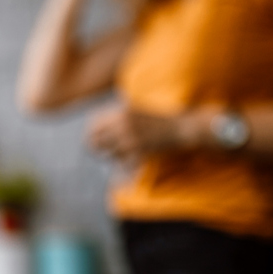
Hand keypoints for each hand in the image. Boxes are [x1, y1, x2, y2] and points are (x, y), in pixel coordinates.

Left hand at [87, 103, 207, 160]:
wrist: (180, 128)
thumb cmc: (157, 121)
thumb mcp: (135, 111)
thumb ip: (116, 118)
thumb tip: (93, 129)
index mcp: (121, 112)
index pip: (92, 126)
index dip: (92, 135)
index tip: (96, 140)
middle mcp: (123, 124)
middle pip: (95, 142)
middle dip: (97, 148)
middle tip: (104, 151)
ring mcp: (130, 138)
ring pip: (108, 154)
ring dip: (113, 155)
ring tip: (124, 152)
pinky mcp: (139, 151)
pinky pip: (122, 162)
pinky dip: (125, 162)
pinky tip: (134, 157)